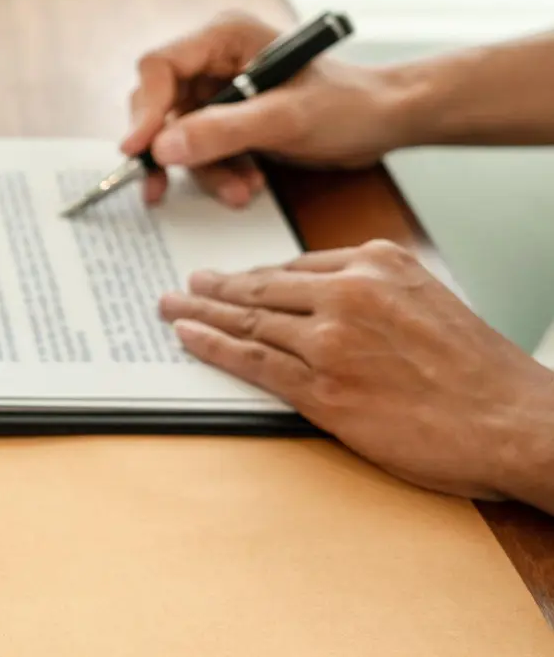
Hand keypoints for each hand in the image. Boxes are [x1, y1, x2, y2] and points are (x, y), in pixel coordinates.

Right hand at [124, 12, 414, 207]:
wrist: (384, 123)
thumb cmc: (349, 104)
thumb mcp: (285, 119)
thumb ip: (222, 132)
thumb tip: (162, 148)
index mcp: (224, 38)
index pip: (159, 68)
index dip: (144, 110)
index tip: (138, 149)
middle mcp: (214, 61)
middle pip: (160, 105)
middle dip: (172, 149)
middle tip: (162, 186)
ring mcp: (220, 92)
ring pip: (179, 136)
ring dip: (203, 170)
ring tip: (240, 190)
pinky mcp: (229, 120)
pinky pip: (202, 151)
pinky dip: (219, 174)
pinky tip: (248, 184)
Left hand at [158, 240, 553, 501]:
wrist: (512, 421)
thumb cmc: (478, 370)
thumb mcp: (427, 300)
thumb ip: (372, 292)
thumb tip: (320, 300)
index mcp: (377, 263)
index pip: (295, 267)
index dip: (254, 276)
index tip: (229, 278)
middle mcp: (349, 292)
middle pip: (262, 288)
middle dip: (215, 288)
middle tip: (183, 286)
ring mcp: (331, 340)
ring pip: (250, 321)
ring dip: (201, 314)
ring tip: (171, 309)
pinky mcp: (322, 388)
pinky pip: (253, 361)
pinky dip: (213, 347)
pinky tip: (189, 338)